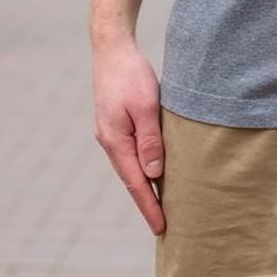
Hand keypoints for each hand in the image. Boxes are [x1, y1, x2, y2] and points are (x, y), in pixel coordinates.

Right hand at [92, 37, 166, 234]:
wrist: (112, 49)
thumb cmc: (131, 75)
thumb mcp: (146, 106)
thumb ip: (150, 140)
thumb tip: (154, 173)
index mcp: (116, 141)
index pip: (135, 183)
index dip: (149, 205)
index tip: (161, 227)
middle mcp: (111, 141)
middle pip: (131, 178)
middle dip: (147, 201)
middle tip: (165, 224)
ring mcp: (112, 132)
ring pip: (131, 165)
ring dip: (145, 184)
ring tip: (162, 203)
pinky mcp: (117, 123)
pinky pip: (132, 151)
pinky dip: (142, 165)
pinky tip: (153, 169)